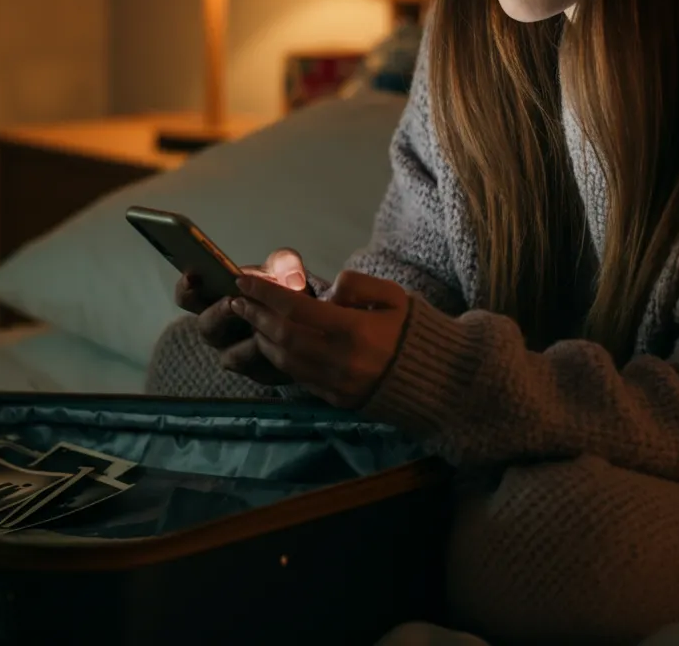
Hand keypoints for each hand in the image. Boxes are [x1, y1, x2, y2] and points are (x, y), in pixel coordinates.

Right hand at [175, 248, 311, 385]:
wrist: (312, 324)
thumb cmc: (284, 292)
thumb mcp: (286, 271)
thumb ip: (284, 264)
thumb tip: (290, 275)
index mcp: (218, 298)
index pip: (188, 295)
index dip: (185, 288)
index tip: (192, 276)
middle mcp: (221, 327)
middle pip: (206, 326)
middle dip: (217, 313)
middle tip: (231, 302)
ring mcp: (235, 351)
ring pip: (229, 354)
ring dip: (244, 341)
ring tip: (260, 329)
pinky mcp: (256, 370)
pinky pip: (254, 368)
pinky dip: (265, 356)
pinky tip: (277, 346)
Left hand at [225, 270, 410, 408]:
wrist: (438, 379)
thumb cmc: (413, 328)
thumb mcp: (394, 295)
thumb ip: (357, 284)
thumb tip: (325, 289)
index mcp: (355, 330)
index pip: (296, 309)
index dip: (265, 293)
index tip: (245, 280)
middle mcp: (341, 360)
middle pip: (283, 336)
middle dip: (256, 315)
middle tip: (239, 299)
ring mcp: (336, 384)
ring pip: (284, 360)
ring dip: (262, 337)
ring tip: (251, 318)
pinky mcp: (335, 399)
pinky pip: (297, 377)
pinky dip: (278, 357)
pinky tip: (272, 341)